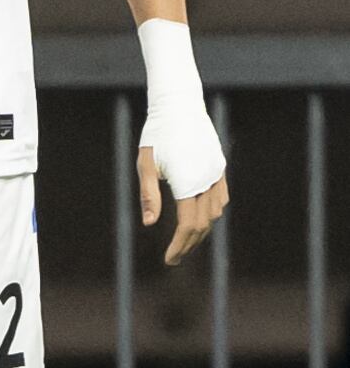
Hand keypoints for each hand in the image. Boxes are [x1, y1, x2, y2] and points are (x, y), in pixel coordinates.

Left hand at [136, 145, 229, 265]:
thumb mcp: (145, 164)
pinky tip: (199, 219)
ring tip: (183, 241)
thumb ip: (148, 195)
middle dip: (188, 244)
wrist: (179, 107)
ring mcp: (217, 173)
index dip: (179, 245)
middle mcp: (207, 180)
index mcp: (188, 182)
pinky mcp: (220, 167)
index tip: (169, 260)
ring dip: (201, 230)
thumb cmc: (156, 136)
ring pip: (215, 212)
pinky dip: (211, 213)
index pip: (188, 224)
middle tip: (173, 259)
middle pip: (203, 223)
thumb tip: (148, 223)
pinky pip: (221, 198)